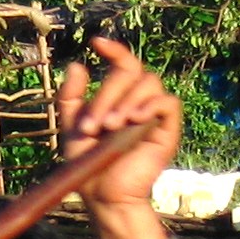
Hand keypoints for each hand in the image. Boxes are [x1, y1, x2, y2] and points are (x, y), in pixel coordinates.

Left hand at [56, 36, 178, 238]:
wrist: (103, 195)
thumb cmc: (88, 164)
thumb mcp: (71, 127)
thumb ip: (71, 98)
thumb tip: (78, 65)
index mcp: (118, 97)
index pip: (124, 64)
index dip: (114, 50)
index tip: (96, 43)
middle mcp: (138, 101)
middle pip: (132, 72)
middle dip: (108, 92)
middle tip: (93, 124)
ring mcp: (153, 114)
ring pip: (149, 83)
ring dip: (127, 100)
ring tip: (111, 126)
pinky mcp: (167, 130)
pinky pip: (168, 103)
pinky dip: (151, 105)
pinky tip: (134, 120)